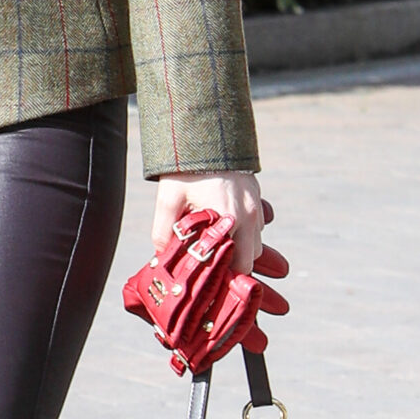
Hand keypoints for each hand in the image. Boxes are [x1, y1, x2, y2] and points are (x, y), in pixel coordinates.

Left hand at [152, 170, 270, 275]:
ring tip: (217, 248)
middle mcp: (248, 214)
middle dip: (235, 266)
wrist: (205, 135)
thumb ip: (164, 232)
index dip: (226, 277)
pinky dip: (244, 233)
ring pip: (256, 243)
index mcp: (229, 218)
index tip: (213, 283)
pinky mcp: (256, 197)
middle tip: (214, 268)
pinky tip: (225, 229)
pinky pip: (256, 226)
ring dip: (240, 249)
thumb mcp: (169, 200)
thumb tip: (162, 255)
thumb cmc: (185, 170)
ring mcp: (255, 205)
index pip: (239, 265)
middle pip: (251, 259)